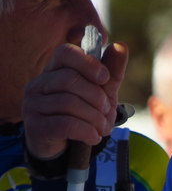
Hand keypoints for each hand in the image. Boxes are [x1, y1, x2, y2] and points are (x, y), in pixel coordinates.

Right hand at [23, 42, 127, 158]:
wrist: (69, 144)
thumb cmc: (87, 107)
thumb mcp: (104, 87)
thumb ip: (113, 67)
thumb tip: (120, 46)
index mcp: (55, 68)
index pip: (65, 52)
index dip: (88, 62)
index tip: (105, 78)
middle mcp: (39, 83)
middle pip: (69, 79)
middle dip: (96, 96)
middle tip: (107, 109)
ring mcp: (32, 105)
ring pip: (68, 103)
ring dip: (94, 116)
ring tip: (103, 126)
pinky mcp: (34, 127)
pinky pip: (64, 124)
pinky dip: (86, 130)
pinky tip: (94, 136)